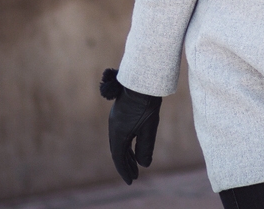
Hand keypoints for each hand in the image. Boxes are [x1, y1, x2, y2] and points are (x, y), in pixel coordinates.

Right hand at [100, 68, 162, 183]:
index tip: (131, 181)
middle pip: (118, 151)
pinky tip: (133, 146)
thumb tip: (144, 164)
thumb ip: (145, 146)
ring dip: (126, 155)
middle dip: (125, 164)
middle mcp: (114, 127)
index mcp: (118, 132)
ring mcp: (116, 120)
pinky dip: (126, 144)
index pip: (119, 157)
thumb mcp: (149, 127)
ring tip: (134, 165)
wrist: (142, 81)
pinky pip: (121, 134)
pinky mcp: (121, 114)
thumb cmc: (146, 103)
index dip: (124, 170)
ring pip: (119, 142)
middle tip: (133, 176)